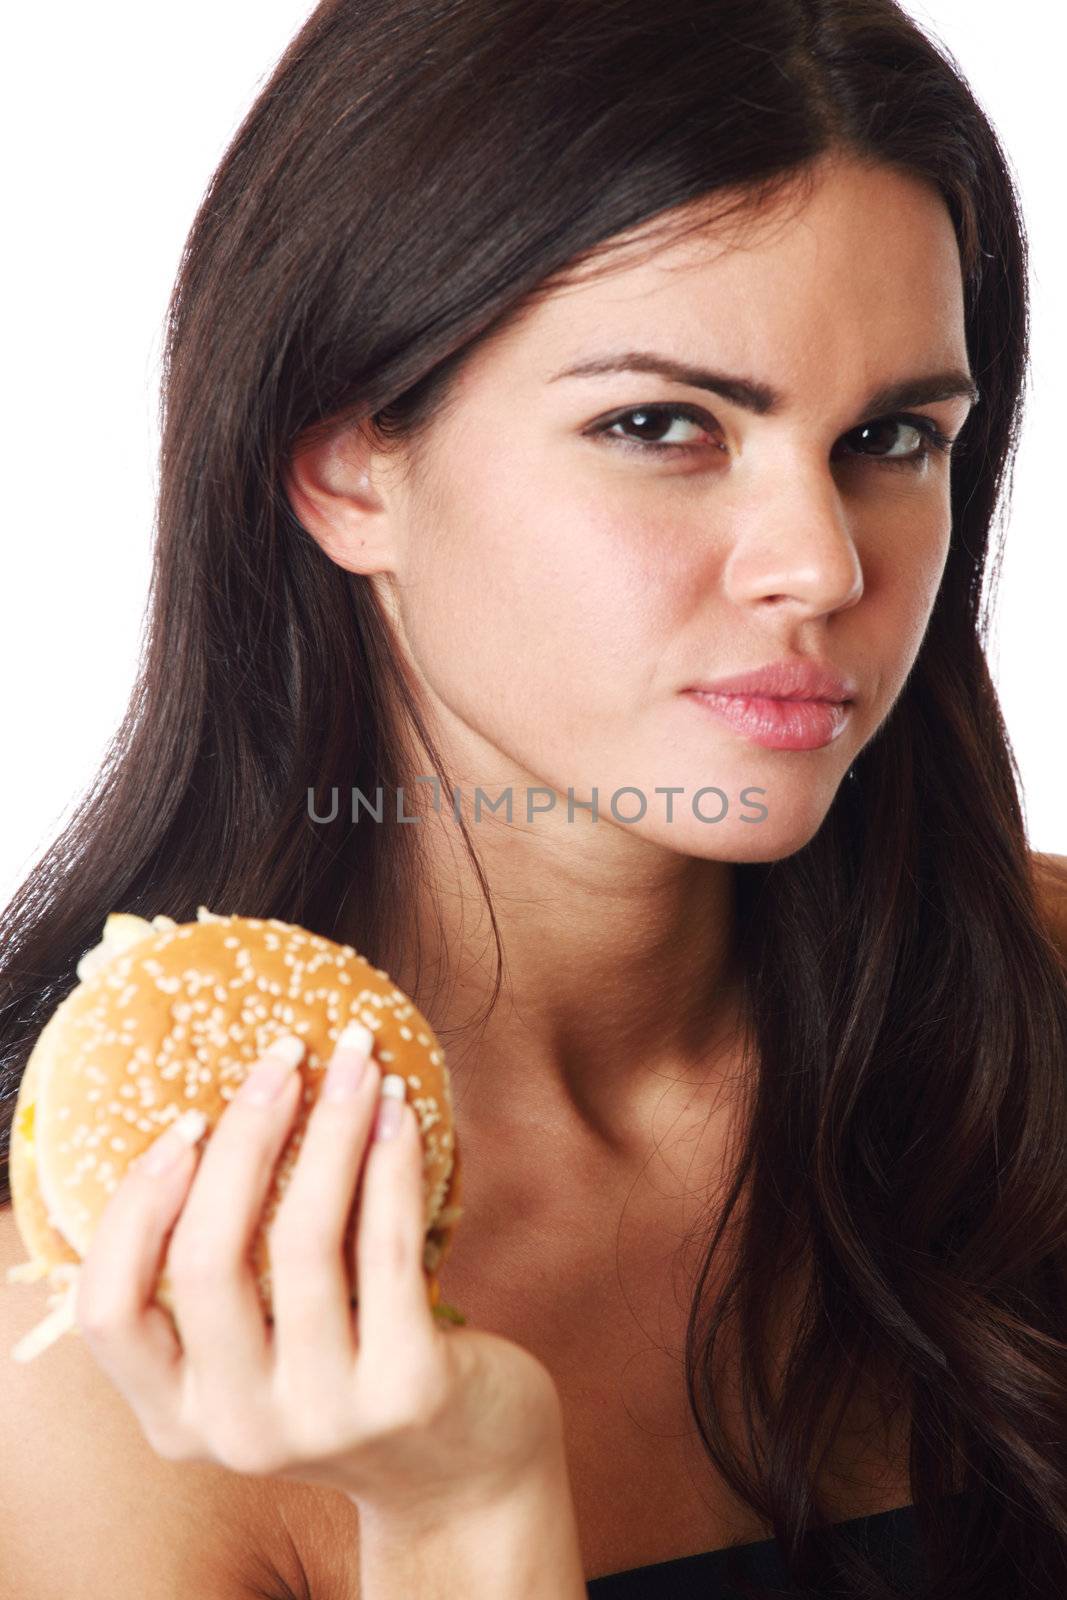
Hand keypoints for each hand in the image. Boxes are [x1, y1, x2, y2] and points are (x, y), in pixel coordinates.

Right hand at [73, 1027, 564, 1516]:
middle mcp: (239, 1429)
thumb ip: (223, 1283)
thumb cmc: (350, 1375)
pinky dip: (390, 1163)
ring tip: (357, 1062)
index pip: (109, 1311)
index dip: (135, 1208)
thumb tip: (218, 1114)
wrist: (464, 1474)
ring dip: (333, 1127)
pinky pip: (386, 1247)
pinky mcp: (408, 1390)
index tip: (185, 1123)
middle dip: (244, 1134)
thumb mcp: (262, 1354)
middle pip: (206, 1258)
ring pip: (303, 1240)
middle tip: (283, 1058)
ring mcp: (324, 1416)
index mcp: (179, 1416)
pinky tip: (401, 1111)